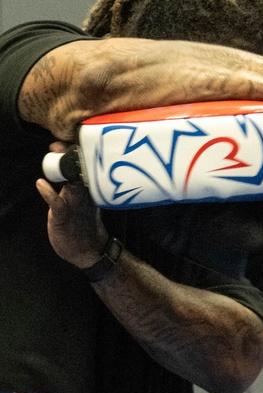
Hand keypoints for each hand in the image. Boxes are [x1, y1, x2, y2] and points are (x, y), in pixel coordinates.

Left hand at [36, 150, 106, 267]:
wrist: (88, 251)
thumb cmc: (84, 225)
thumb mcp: (86, 201)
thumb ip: (79, 184)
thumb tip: (72, 168)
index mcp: (91, 190)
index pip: (87, 167)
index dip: (78, 152)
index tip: (69, 140)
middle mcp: (84, 195)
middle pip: (80, 170)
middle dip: (70, 154)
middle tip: (58, 144)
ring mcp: (75, 206)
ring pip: (71, 183)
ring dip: (61, 168)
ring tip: (53, 154)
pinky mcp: (63, 217)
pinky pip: (57, 204)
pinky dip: (48, 194)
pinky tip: (41, 184)